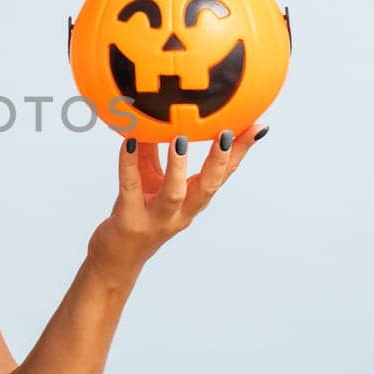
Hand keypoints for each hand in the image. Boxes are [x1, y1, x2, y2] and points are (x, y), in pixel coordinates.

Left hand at [87, 123, 269, 279]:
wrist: (116, 259)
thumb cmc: (137, 214)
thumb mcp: (150, 179)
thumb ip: (154, 150)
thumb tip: (159, 113)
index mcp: (192, 201)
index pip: (223, 175)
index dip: (241, 153)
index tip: (257, 126)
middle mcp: (180, 213)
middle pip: (207, 188)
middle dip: (220, 162)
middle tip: (227, 134)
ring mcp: (156, 219)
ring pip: (173, 194)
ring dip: (178, 167)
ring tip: (179, 140)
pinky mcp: (129, 220)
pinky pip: (130, 188)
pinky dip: (128, 164)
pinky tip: (128, 141)